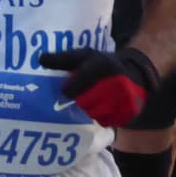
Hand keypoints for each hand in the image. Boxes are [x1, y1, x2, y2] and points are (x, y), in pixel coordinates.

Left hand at [37, 46, 158, 127]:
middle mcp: (114, 82)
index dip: (70, 89)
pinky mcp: (127, 112)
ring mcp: (122, 99)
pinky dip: (103, 116)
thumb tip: (40, 59)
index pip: (79, 85)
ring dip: (92, 108)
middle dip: (82, 98)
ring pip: (94, 112)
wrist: (135, 76)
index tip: (66, 90)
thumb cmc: (103, 65)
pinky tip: (106, 106)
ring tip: (97, 97)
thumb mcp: (84, 56)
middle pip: (85, 102)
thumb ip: (63, 59)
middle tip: (86, 92)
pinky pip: (105, 120)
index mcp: (102, 65)